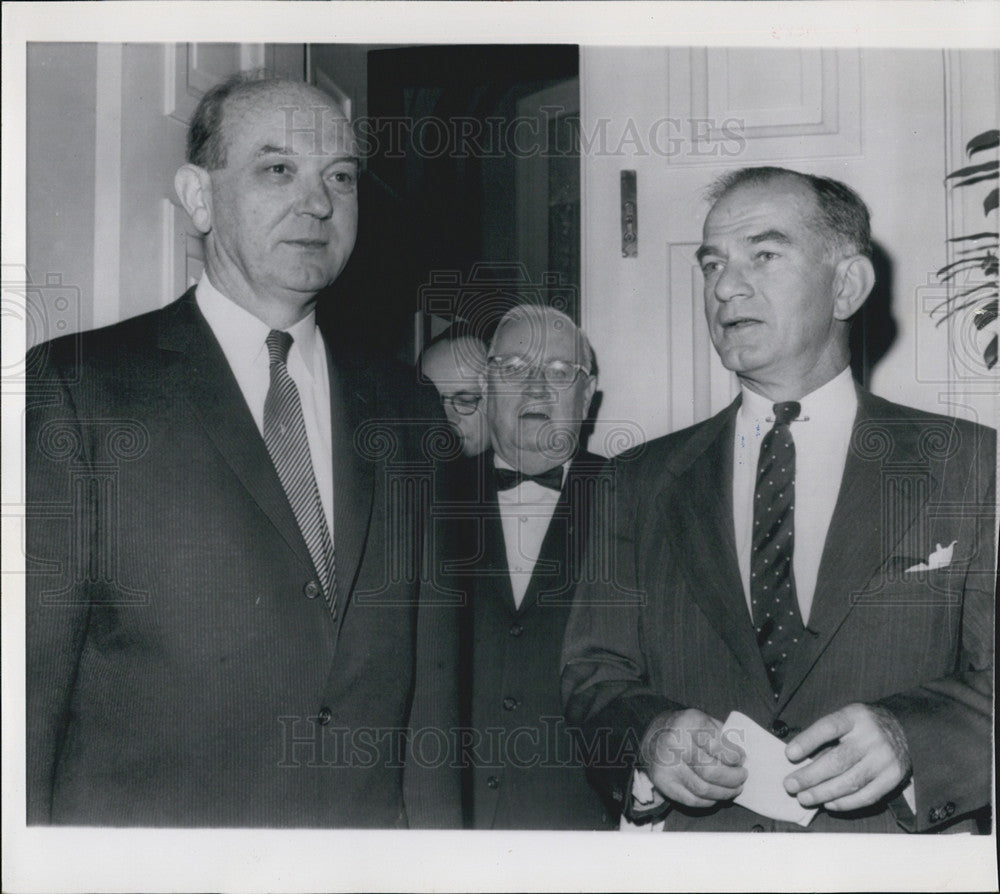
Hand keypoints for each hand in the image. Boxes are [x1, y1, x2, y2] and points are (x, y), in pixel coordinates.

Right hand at [641, 709, 746, 807]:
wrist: (652, 736)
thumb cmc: (685, 728)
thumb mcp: (703, 720)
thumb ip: (722, 735)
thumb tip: (741, 758)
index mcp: (687, 723)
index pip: (717, 746)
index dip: (734, 756)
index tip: (741, 759)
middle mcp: (674, 743)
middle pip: (711, 771)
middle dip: (733, 778)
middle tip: (742, 776)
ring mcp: (667, 766)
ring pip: (703, 790)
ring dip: (725, 793)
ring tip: (734, 788)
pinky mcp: (664, 783)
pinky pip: (692, 800)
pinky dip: (710, 801)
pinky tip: (716, 794)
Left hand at [784, 703, 909, 811]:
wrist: (905, 728)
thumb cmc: (863, 725)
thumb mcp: (847, 718)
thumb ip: (826, 737)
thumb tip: (799, 761)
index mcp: (855, 716)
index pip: (829, 727)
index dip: (808, 741)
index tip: (789, 754)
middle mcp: (871, 737)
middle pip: (837, 760)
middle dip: (810, 776)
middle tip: (790, 785)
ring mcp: (884, 759)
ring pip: (850, 781)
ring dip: (823, 793)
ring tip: (804, 797)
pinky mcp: (893, 778)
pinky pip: (866, 796)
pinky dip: (845, 803)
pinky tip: (828, 804)